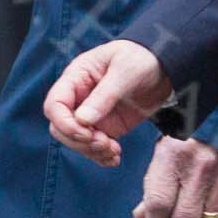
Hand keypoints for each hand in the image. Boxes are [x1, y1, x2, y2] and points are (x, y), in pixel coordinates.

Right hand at [44, 38, 170, 167]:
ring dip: (92, 152)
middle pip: (61, 128)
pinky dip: (101, 157)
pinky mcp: (106, 126)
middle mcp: (79, 98)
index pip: (54, 105)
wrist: (163, 65)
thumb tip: (82, 121)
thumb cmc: (140, 58)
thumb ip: (105, 94)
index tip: (86, 133)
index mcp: (76, 78)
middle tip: (105, 143)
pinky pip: (94, 147)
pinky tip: (115, 159)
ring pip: (76, 141)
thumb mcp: (125, 70)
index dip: (64, 123)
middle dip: (80, 141)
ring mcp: (91, 114)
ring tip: (114, 151)